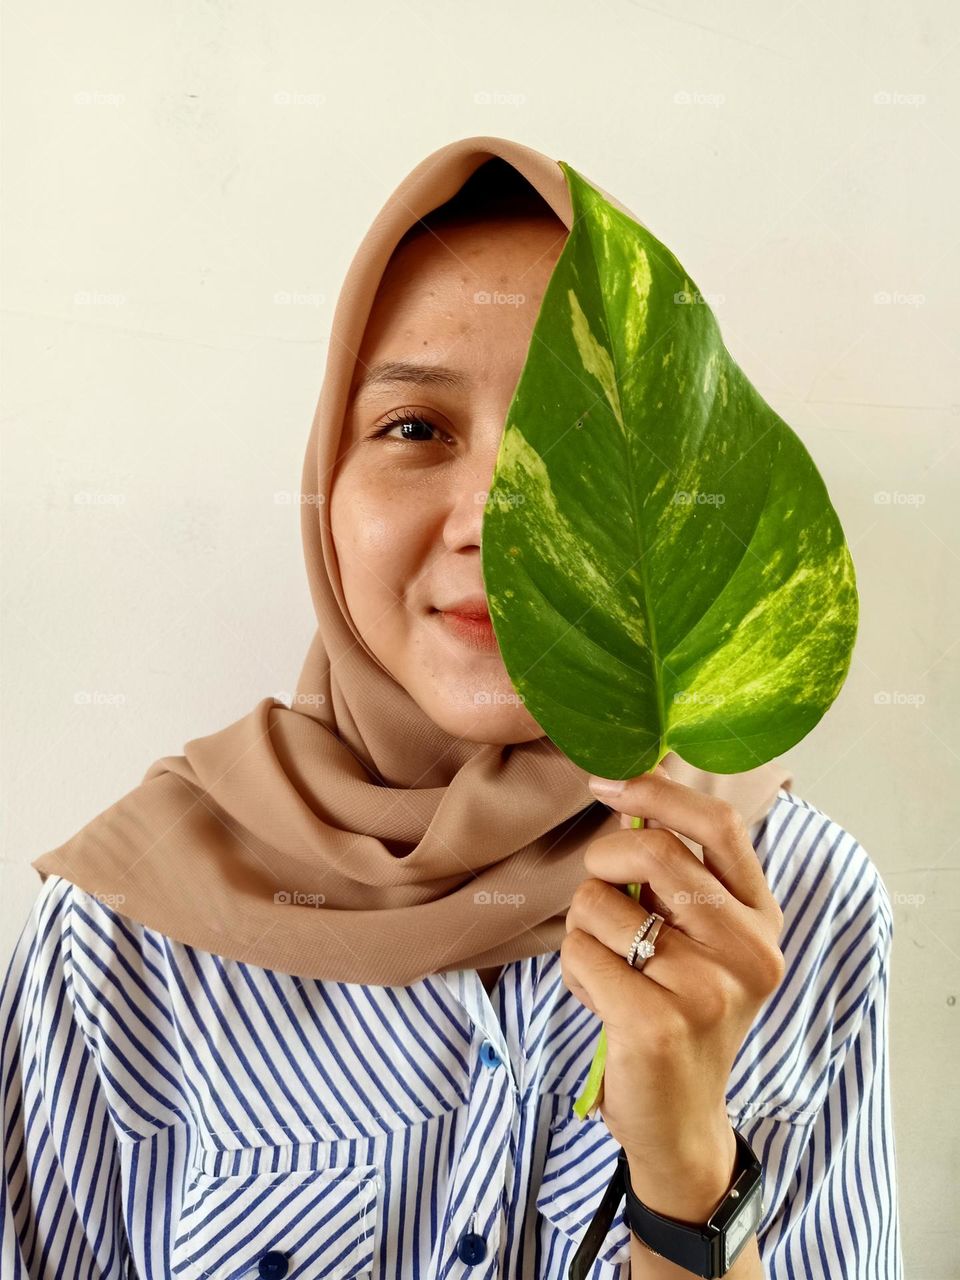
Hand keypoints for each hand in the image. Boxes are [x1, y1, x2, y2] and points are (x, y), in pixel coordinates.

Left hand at [560, 764, 784, 1194]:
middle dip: (602, 864)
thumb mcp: (699, 940)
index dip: (657, 792)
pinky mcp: (657, 1023)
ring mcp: (706, 989)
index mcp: (760, 918)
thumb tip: (627, 791)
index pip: (718, 825)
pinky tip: (603, 1003)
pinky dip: (575, 971)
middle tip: (599, 898)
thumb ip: (676, 876)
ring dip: (583, 930)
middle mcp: (747, 950)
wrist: (682, 1121)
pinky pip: (579, 953)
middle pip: (653, 853)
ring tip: (611, 971)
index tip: (607, 783)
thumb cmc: (680, 1011)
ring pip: (599, 904)